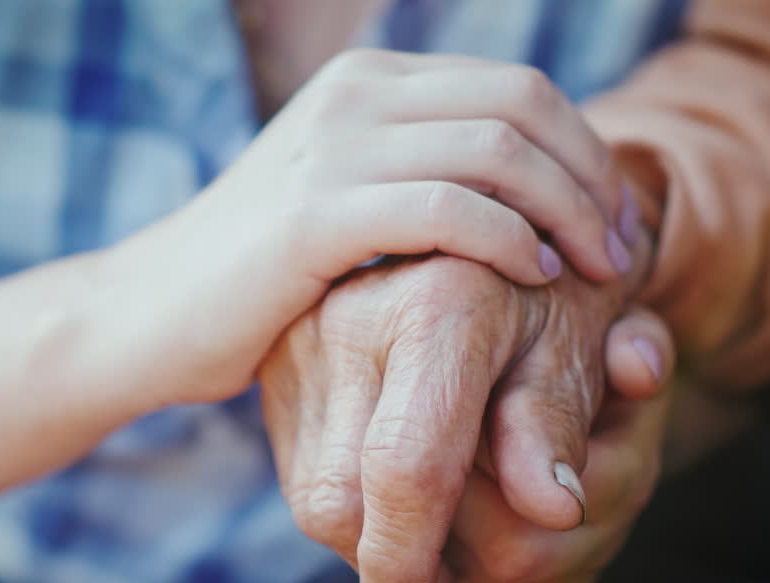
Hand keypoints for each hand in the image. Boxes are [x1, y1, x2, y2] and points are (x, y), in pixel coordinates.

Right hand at [112, 49, 632, 406]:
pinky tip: (533, 277)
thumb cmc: (260, 279)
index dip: (585, 150)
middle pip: (522, 105)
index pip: (516, 88)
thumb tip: (528, 192)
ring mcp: (331, 146)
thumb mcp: (346, 199)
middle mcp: (353, 94)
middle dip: (591, 178)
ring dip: (568, 211)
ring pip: (498, 150)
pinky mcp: (314, 214)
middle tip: (619, 250)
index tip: (614, 221)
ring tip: (593, 272)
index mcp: (367, 82)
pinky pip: (449, 209)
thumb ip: (421, 173)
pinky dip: (510, 240)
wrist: (150, 315)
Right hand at [260, 246, 651, 582]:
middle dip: (384, 568)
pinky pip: (299, 470)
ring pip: (312, 493)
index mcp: (439, 305)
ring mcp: (303, 340)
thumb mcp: (577, 350)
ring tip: (424, 565)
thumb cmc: (551, 294)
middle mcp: (351, 316)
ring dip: (365, 548)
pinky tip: (393, 515)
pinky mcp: (279, 365)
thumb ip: (557, 426)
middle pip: (340, 497)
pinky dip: (349, 513)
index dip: (413, 560)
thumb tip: (552, 510)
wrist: (486, 225)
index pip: (406, 465)